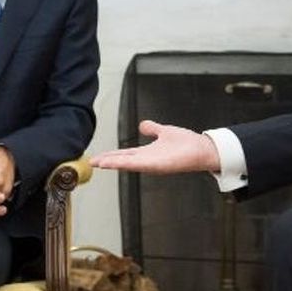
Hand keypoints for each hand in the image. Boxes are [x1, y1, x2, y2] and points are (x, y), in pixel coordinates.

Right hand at [91, 120, 220, 173]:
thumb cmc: (187, 143)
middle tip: (90, 162)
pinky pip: (138, 164)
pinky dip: (124, 164)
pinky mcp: (157, 165)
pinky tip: (114, 163)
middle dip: (106, 161)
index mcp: (147, 153)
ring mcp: (151, 164)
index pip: (124, 154)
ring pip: (127, 164)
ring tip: (97, 163)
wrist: (202, 149)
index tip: (96, 157)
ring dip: (112, 163)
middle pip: (122, 160)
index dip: (110, 155)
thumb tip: (142, 125)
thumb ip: (152, 129)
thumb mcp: (164, 132)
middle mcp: (147, 160)